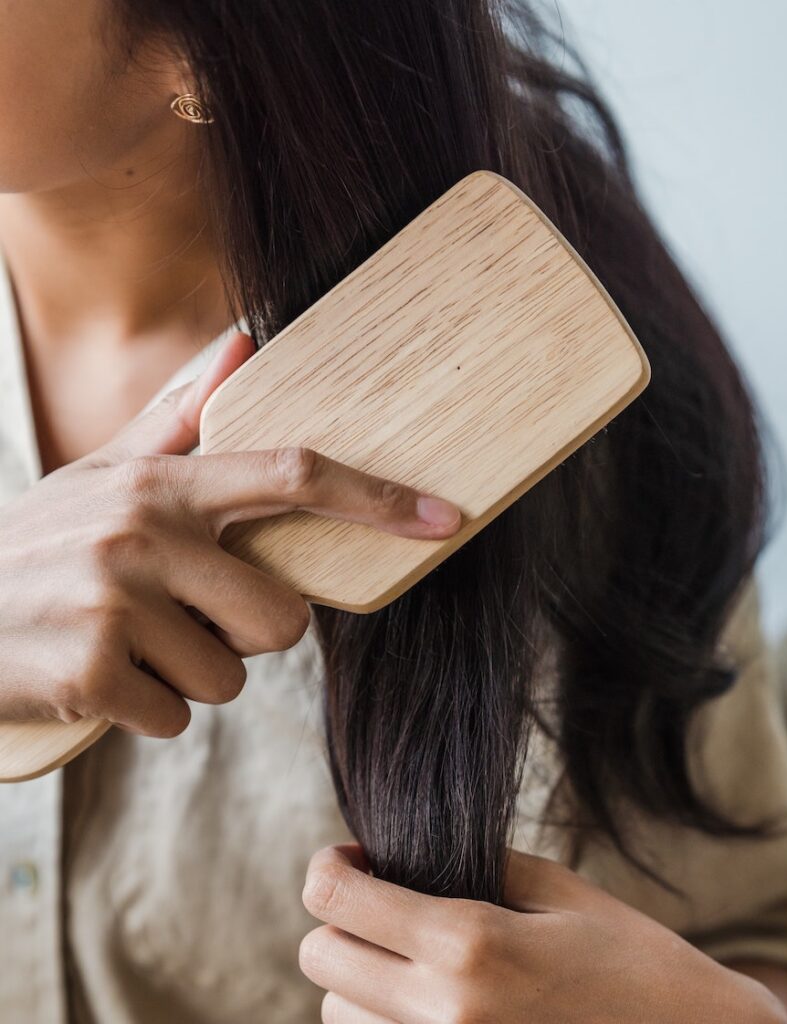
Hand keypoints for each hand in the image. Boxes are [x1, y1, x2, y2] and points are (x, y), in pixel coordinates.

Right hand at [0, 332, 461, 736]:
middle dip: (243, 634)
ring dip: (189, 677)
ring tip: (127, 645)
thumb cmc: (36, 546)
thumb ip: (180, 414)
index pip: (292, 474)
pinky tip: (97, 677)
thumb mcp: (102, 473)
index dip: (378, 498)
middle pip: (282, 619)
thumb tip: (245, 341)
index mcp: (161, 483)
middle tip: (179, 619)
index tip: (447, 516)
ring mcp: (114, 602)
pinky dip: (146, 711)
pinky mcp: (89, 671)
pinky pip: (176, 717)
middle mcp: (143, 533)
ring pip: (229, 677)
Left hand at [299, 844, 786, 1023]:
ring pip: (336, 1016)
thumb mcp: (556, 891)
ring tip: (415, 961)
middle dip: (339, 922)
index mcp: (469, 946)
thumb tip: (399, 858)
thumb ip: (472, 865)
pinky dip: (383, 1023)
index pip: (337, 901)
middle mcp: (442, 1016)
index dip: (328, 867)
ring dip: (359, 982)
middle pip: (319, 960)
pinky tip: (430, 1003)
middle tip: (384, 903)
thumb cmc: (631, 961)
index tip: (350, 856)